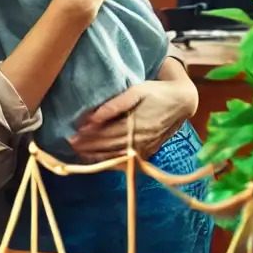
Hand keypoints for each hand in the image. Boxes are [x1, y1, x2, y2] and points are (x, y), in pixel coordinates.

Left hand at [72, 77, 193, 160]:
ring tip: (79, 153)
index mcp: (135, 124)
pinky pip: (127, 160)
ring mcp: (145, 147)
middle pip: (109, 146)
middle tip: (71, 144)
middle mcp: (140, 139)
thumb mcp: (136, 91)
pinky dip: (112, 161)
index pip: (106, 133)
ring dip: (97, 155)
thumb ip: (115, 104)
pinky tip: (100, 160)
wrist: (182, 102)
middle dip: (89, 147)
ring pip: (117, 155)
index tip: (72, 135)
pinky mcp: (148, 151)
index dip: (88, 136)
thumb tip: (94, 117)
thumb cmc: (156, 93)